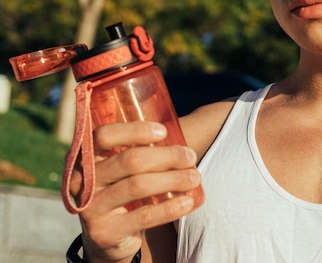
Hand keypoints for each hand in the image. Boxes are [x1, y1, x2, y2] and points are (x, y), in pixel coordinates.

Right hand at [70, 121, 200, 261]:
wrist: (108, 235)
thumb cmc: (123, 188)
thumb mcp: (123, 168)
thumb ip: (140, 150)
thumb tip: (182, 142)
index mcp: (85, 157)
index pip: (104, 136)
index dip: (135, 131)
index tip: (163, 132)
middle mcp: (81, 181)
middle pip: (128, 160)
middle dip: (166, 156)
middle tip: (190, 157)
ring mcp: (90, 208)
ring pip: (137, 186)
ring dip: (172, 179)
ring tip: (194, 177)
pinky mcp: (103, 232)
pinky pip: (143, 216)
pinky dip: (169, 208)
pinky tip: (187, 202)